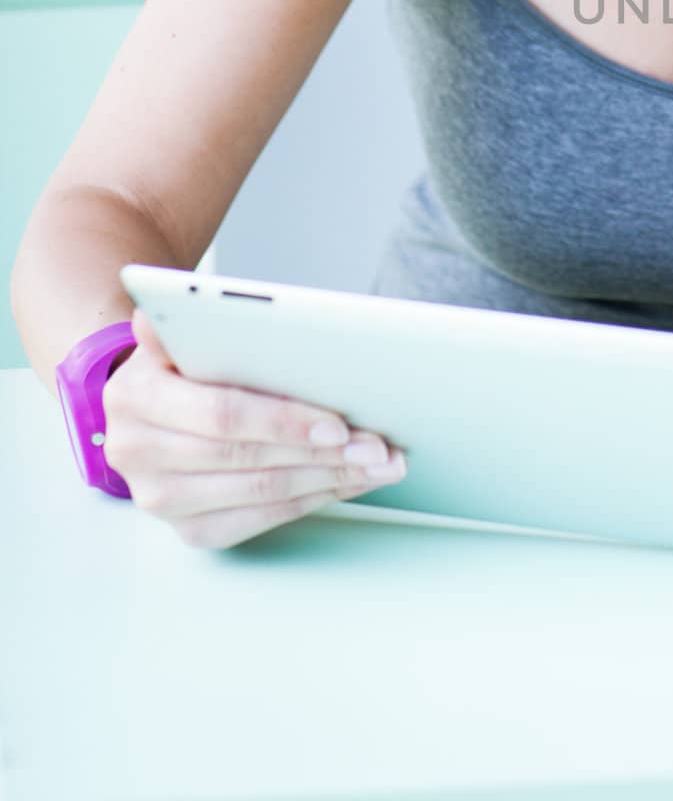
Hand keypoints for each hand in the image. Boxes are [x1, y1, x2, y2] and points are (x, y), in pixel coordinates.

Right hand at [102, 305, 407, 548]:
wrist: (148, 405)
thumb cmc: (183, 362)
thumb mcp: (180, 332)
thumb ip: (189, 320)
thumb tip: (194, 299)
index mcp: (137, 397)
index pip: (223, 415)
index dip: (285, 422)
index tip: (340, 425)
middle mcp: (138, 453)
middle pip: (248, 459)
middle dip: (324, 454)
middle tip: (379, 446)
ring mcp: (160, 497)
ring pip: (261, 493)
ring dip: (331, 479)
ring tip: (381, 464)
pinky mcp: (188, 527)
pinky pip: (260, 520)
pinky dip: (313, 499)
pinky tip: (350, 481)